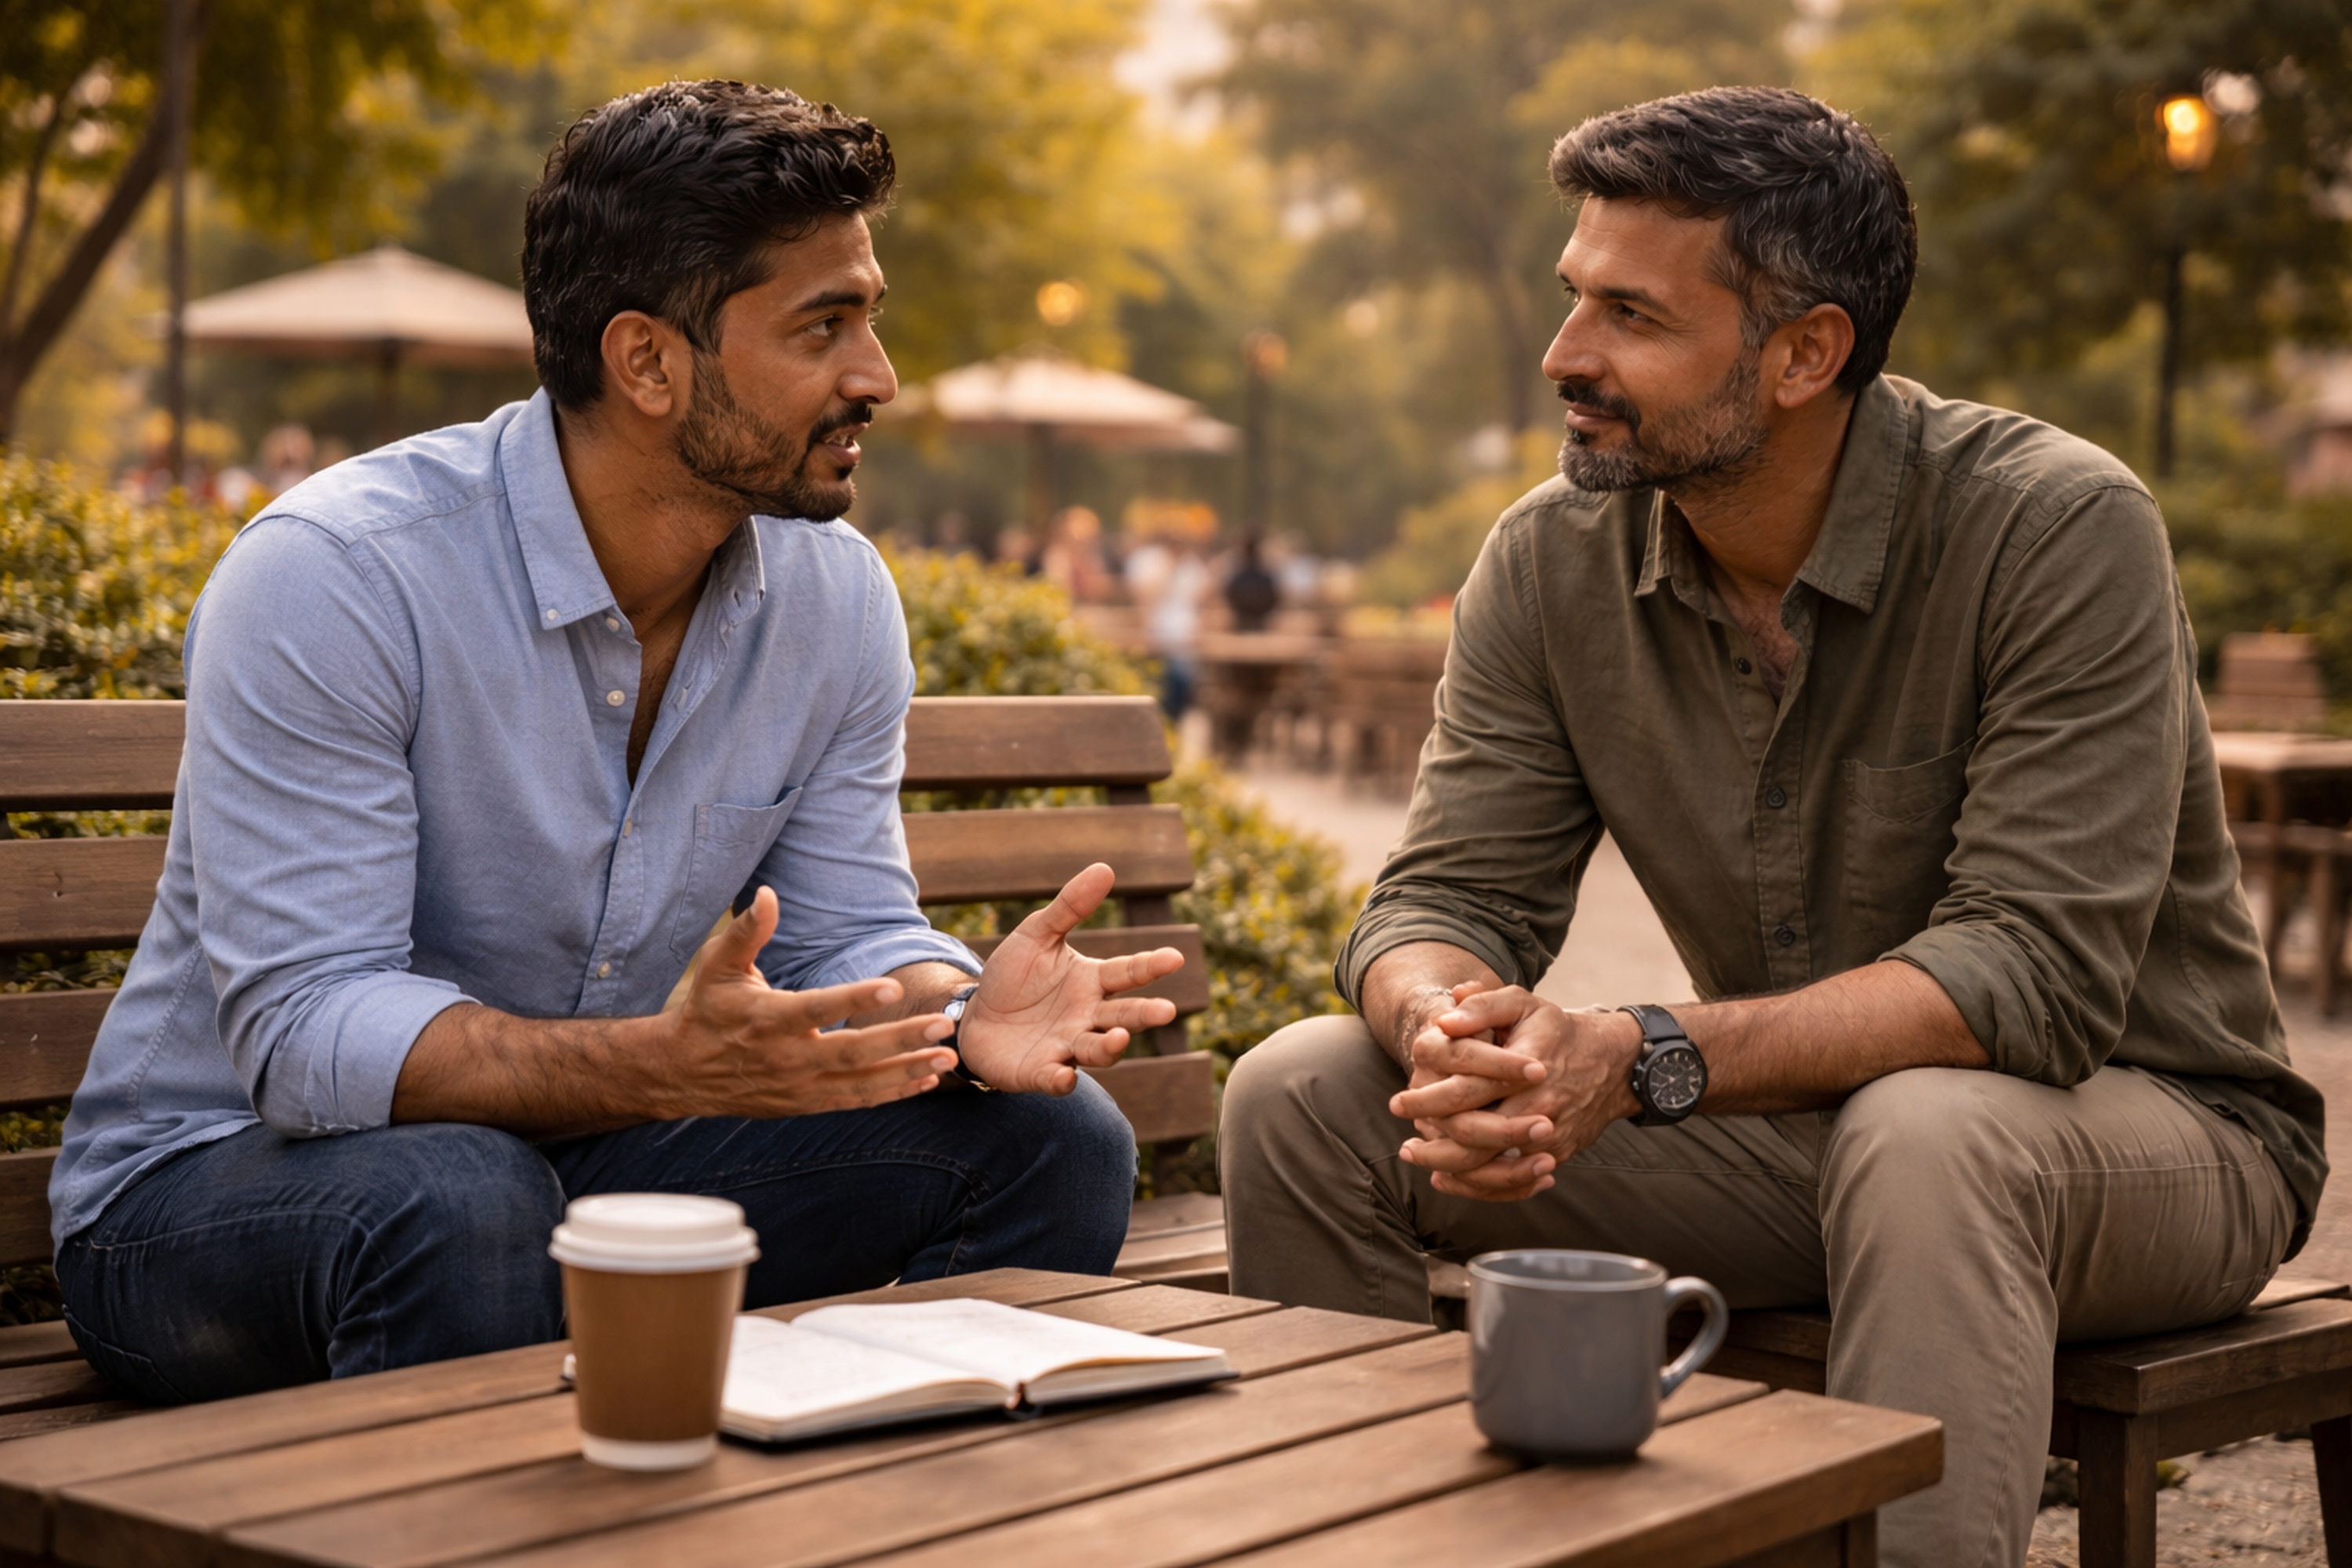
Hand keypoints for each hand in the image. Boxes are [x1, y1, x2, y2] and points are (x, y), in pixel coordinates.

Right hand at [658, 887, 960, 1116]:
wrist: (684, 1073)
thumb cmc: (709, 1010)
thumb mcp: (717, 967)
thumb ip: (746, 932)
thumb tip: (767, 894)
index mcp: (767, 1019)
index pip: (817, 1009)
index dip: (855, 999)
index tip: (894, 986)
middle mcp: (787, 1057)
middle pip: (851, 1052)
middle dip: (900, 1039)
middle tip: (943, 1023)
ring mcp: (799, 1087)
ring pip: (861, 1084)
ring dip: (907, 1071)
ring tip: (948, 1056)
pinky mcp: (807, 1104)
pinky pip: (856, 1101)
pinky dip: (893, 1093)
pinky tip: (927, 1078)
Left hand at [957, 862, 1184, 1093]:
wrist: (974, 1018)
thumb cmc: (1013, 976)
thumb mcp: (1037, 935)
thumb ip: (1070, 906)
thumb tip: (1106, 868)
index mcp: (1092, 981)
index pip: (1127, 972)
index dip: (1150, 966)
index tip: (1175, 957)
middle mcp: (1089, 1017)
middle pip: (1124, 1015)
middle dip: (1144, 1015)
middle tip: (1165, 1011)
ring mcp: (1067, 1047)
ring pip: (1098, 1050)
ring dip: (1111, 1046)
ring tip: (1118, 1037)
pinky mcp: (1041, 1072)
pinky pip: (1056, 1078)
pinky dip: (1061, 1080)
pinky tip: (1065, 1076)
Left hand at [1389, 986, 1642, 1202]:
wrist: (1613, 1061)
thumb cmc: (1557, 1030)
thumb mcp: (1523, 1003)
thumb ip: (1483, 1005)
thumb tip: (1444, 1021)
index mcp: (1525, 1069)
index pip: (1469, 1091)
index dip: (1429, 1099)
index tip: (1397, 1101)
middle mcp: (1539, 1107)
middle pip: (1477, 1138)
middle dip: (1434, 1146)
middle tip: (1405, 1145)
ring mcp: (1550, 1136)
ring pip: (1494, 1168)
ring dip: (1451, 1171)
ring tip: (1420, 1162)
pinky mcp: (1556, 1154)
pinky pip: (1515, 1182)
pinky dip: (1480, 1188)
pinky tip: (1449, 1179)